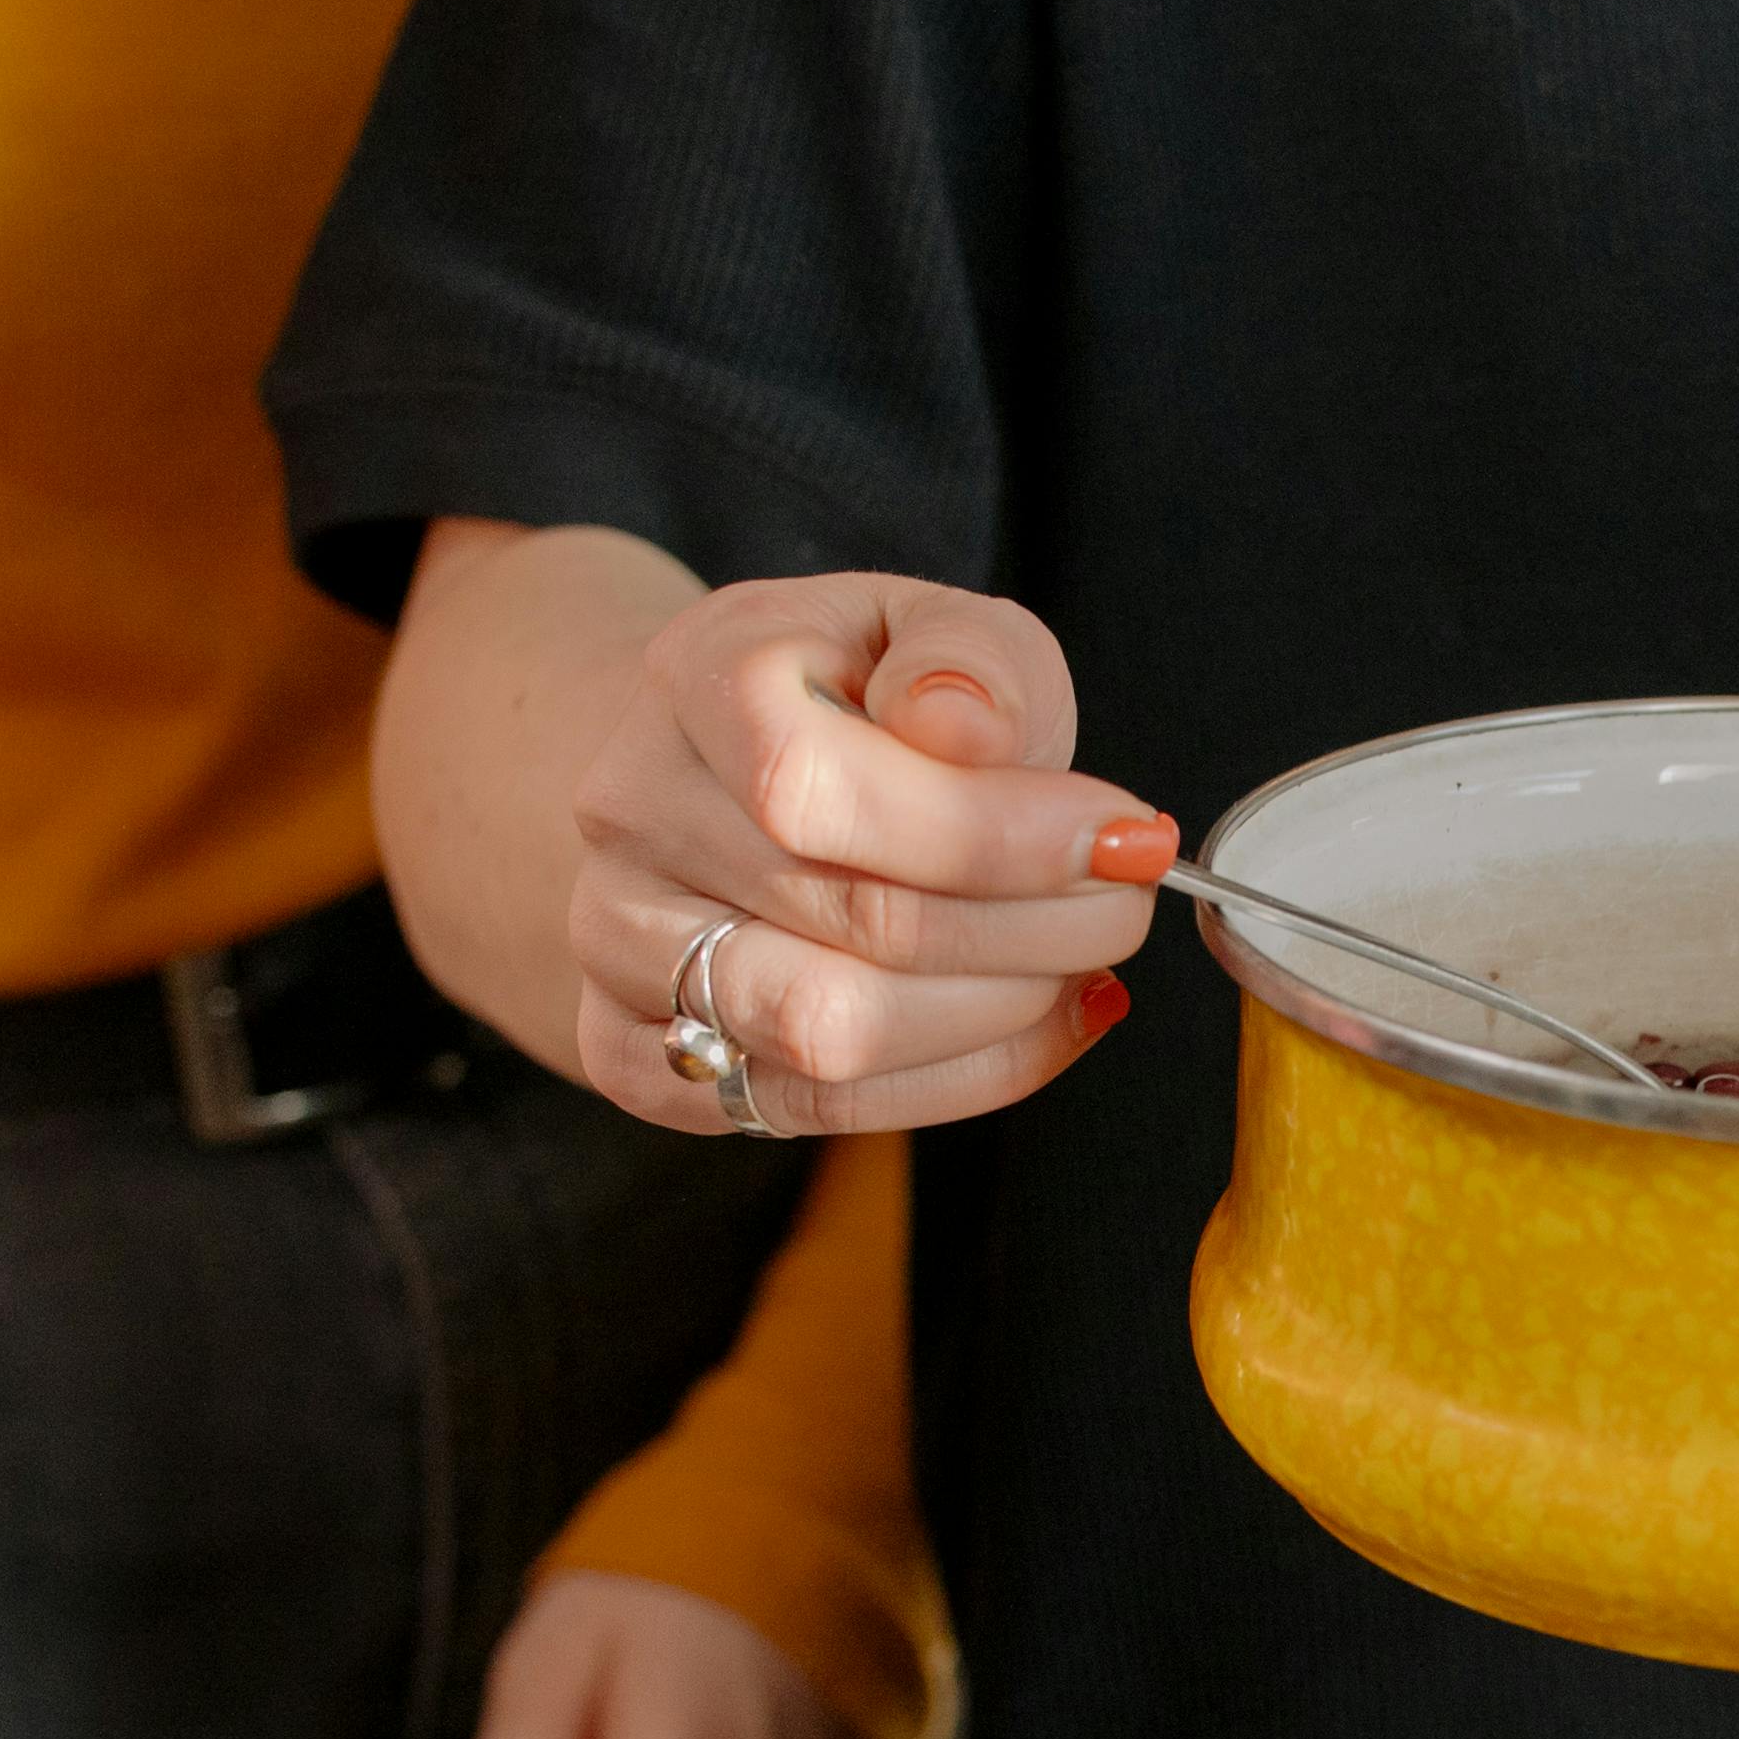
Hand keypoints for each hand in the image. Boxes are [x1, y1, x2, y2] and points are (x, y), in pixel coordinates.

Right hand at [557, 566, 1166, 1136]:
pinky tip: (1029, 1025)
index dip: (998, 836)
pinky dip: (953, 1083)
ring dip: (997, 1017)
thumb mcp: (937, 632)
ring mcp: (615, 943)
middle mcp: (631, 812)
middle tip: (1120, 908)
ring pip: (827, 1035)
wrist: (728, 770)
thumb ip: (973, 664)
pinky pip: (805, 1106)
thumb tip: (971, 730)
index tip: (1123, 839)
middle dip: (1035, 931)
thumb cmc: (858, 699)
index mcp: (698, 678)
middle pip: (853, 923)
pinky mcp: (631, 1056)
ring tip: (1072, 967)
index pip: (821, 790)